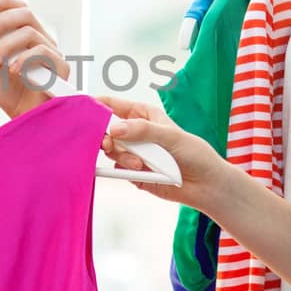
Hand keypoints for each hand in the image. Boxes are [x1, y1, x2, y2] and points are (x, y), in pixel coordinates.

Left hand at [0, 0, 69, 117]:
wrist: (26, 119)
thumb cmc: (12, 94)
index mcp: (26, 36)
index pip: (19, 9)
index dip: (3, 2)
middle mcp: (41, 40)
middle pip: (26, 14)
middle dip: (2, 20)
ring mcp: (52, 52)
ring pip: (31, 32)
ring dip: (8, 44)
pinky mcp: (60, 67)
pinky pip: (43, 53)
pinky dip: (24, 58)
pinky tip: (13, 70)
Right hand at [97, 95, 225, 210]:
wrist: (205, 186)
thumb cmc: (195, 154)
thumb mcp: (171, 136)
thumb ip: (142, 130)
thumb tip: (115, 129)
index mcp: (143, 115)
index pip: (113, 105)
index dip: (97, 106)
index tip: (84, 111)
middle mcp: (135, 133)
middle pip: (105, 130)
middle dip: (105, 137)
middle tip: (108, 144)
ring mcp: (132, 153)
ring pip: (111, 151)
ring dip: (122, 157)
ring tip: (140, 163)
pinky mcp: (132, 172)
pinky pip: (117, 169)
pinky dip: (125, 170)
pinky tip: (141, 172)